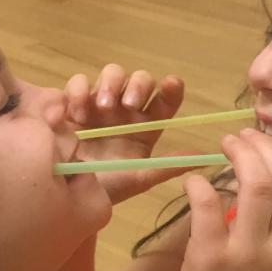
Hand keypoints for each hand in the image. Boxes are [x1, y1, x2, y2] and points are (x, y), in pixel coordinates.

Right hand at [66, 64, 190, 203]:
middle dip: (138, 86)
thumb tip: (205, 157)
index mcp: (146, 126)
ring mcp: (99, 104)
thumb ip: (168, 166)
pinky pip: (78, 83)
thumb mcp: (139, 179)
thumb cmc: (106, 188)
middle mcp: (126, 111)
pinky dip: (78, 91)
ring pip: (113, 74)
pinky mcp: (73, 104)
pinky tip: (77, 114)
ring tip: (102, 107)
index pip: (166, 100)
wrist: (67, 196)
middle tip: (128, 104)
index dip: (172, 89)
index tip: (171, 85)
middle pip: (140, 80)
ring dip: (110, 85)